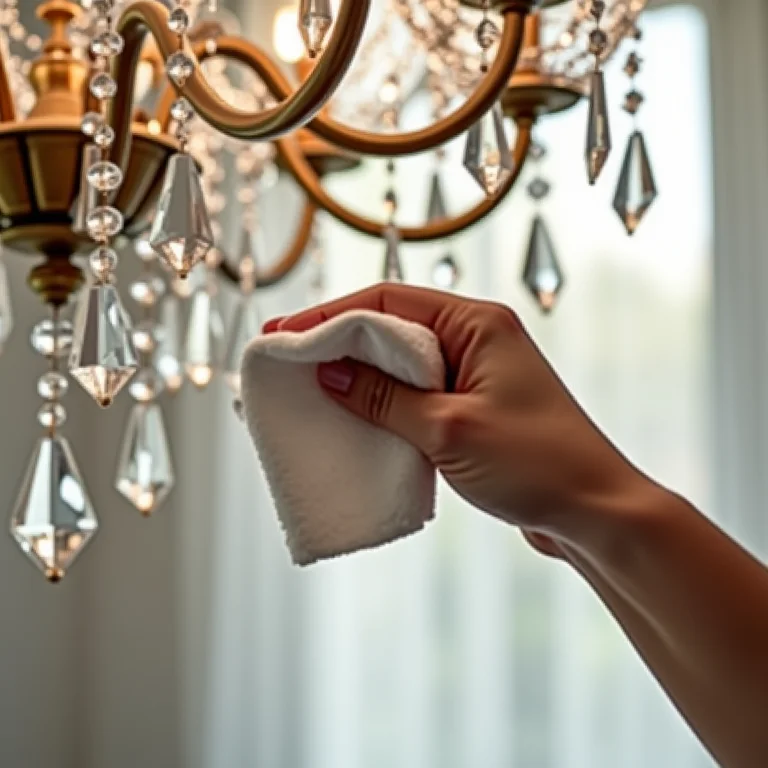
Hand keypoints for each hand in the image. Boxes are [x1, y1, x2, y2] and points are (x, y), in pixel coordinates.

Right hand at [267, 285, 660, 549]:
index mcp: (477, 324)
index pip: (388, 301)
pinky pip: (416, 397)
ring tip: (309, 393)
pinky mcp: (473, 410)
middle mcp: (476, 340)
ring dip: (358, 378)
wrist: (596, 513)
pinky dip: (383, 406)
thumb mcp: (448, 429)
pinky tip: (353, 422)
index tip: (284, 336)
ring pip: (401, 366)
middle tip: (285, 364)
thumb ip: (383, 398)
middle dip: (338, 345)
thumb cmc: (536, 464)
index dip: (330, 317)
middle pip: (391, 329)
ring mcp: (475, 376)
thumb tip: (327, 372)